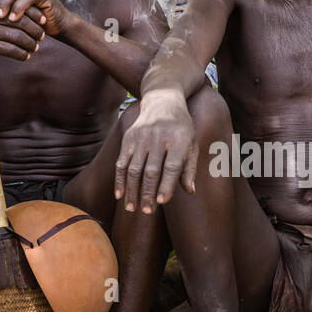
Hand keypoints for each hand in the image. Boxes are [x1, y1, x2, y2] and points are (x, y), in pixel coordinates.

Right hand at [0, 5, 44, 62]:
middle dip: (36, 30)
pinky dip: (22, 54)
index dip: (34, 13)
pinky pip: (12, 50)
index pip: (19, 5)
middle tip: (42, 36)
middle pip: (21, 21)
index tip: (43, 20)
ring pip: (19, 37)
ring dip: (31, 44)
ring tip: (35, 47)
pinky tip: (26, 56)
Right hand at [114, 89, 195, 213]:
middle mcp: (159, 138)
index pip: (171, 166)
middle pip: (151, 169)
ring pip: (134, 168)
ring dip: (132, 190)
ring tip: (132, 208)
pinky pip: (122, 162)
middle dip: (148, 192)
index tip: (161, 202)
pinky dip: (119, 179)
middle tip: (147, 211)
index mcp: (179, 140)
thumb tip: (190, 191)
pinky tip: (119, 195)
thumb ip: (190, 168)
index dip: (166, 184)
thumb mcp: (192, 144)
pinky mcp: (129, 138)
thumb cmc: (182, 128)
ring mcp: (142, 137)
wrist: (163, 100)